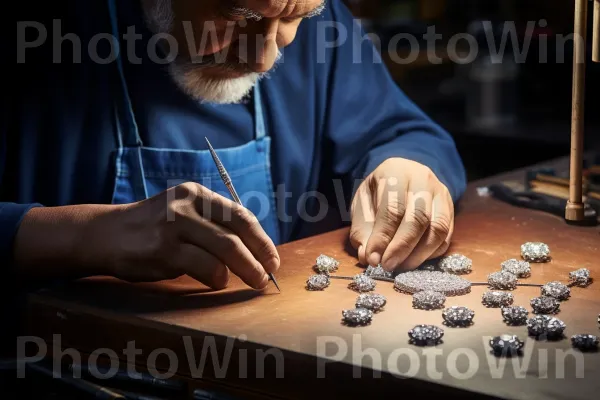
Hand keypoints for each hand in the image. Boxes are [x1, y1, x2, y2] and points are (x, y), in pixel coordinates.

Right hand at [14, 183, 279, 289]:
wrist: (106, 234)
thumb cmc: (152, 228)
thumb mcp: (183, 213)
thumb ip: (212, 225)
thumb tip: (252, 250)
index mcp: (198, 194)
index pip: (241, 215)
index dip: (262, 239)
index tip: (272, 258)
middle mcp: (188, 204)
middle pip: (237, 232)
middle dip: (260, 256)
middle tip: (267, 275)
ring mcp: (175, 225)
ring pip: (226, 248)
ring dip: (246, 269)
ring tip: (253, 282)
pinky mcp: (164, 249)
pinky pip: (204, 266)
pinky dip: (218, 277)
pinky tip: (218, 282)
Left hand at [349, 158, 453, 271]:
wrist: (399, 178)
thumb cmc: (377, 194)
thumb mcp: (362, 206)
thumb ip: (362, 231)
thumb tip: (368, 257)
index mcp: (396, 172)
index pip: (393, 208)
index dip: (383, 237)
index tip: (374, 259)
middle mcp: (423, 179)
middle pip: (419, 218)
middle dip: (402, 247)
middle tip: (387, 266)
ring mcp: (441, 193)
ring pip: (438, 228)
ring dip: (418, 254)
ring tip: (400, 267)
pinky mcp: (451, 209)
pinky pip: (446, 237)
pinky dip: (430, 254)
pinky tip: (413, 260)